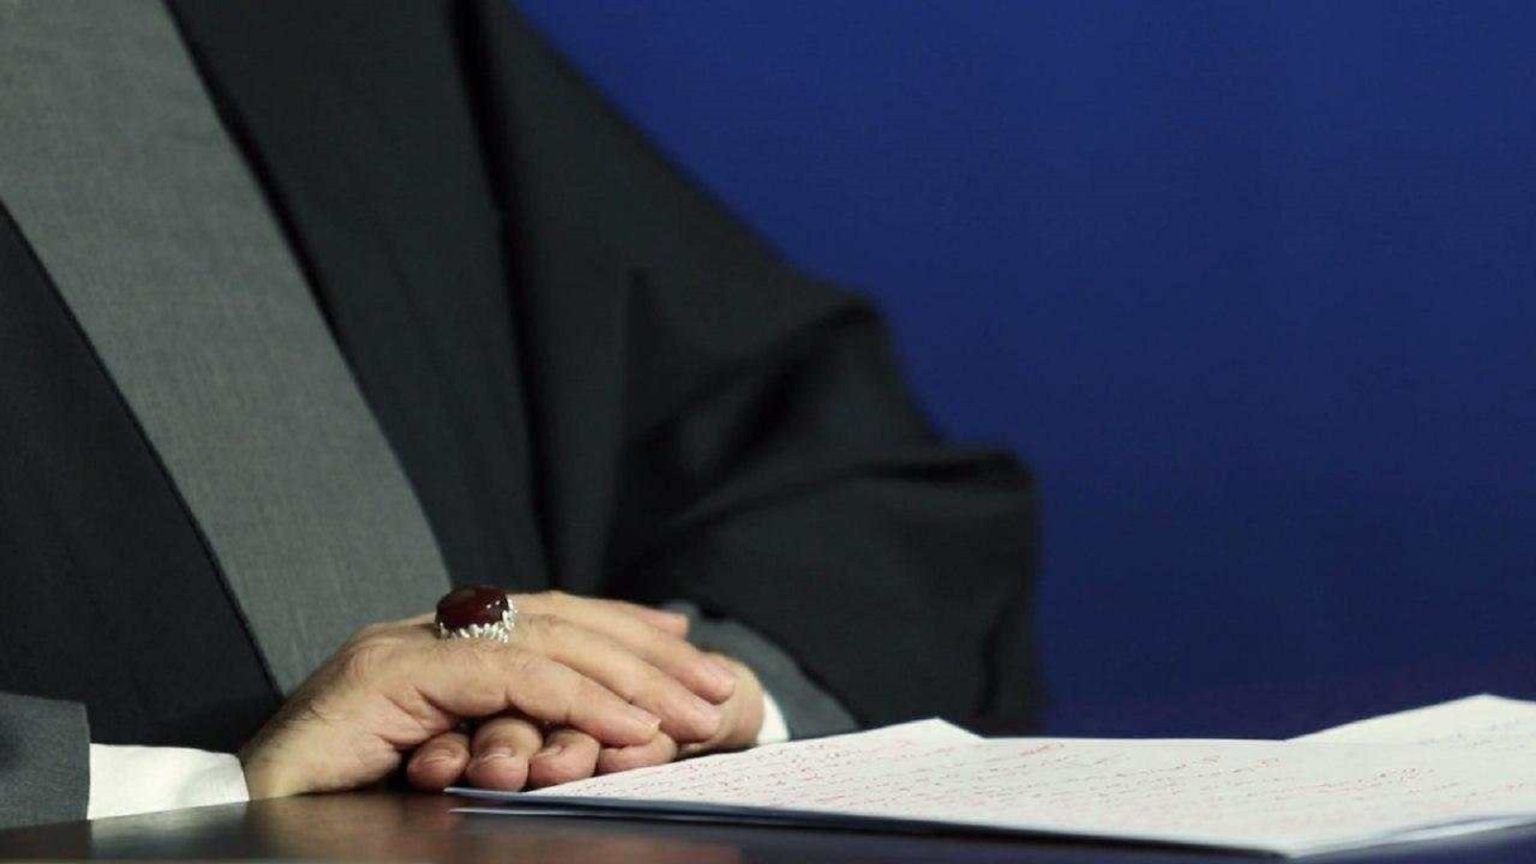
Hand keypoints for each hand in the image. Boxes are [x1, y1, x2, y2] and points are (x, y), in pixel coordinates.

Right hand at [241, 592, 737, 798]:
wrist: (239, 827)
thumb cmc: (339, 814)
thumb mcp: (447, 771)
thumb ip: (507, 738)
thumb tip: (589, 743)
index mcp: (435, 646)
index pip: (547, 618)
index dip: (622, 629)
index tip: (690, 653)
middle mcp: (421, 632)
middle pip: (556, 619)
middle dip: (645, 653)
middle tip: (719, 689)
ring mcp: (402, 647)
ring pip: (540, 640)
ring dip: (629, 678)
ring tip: (694, 713)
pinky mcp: (387, 676)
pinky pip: (503, 677)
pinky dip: (575, 699)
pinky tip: (629, 725)